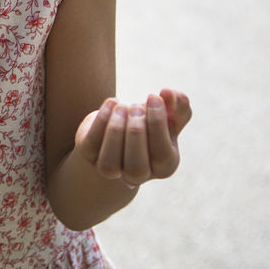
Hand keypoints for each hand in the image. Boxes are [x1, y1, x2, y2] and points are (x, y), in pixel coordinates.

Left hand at [75, 89, 191, 186]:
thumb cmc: (152, 121)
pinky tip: (112, 102)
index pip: (162, 155)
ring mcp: (112, 169)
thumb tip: (168, 93)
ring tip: (122, 106)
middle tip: (136, 107)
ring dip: (116, 130)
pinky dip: (100, 121)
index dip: (157, 125)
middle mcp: (138, 175)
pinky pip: (91, 145)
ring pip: (110, 163)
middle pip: (136, 167)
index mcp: (164, 166)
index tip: (153, 97)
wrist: (124, 123)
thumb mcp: (170, 113)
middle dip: (136, 133)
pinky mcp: (90, 155)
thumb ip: (178, 105)